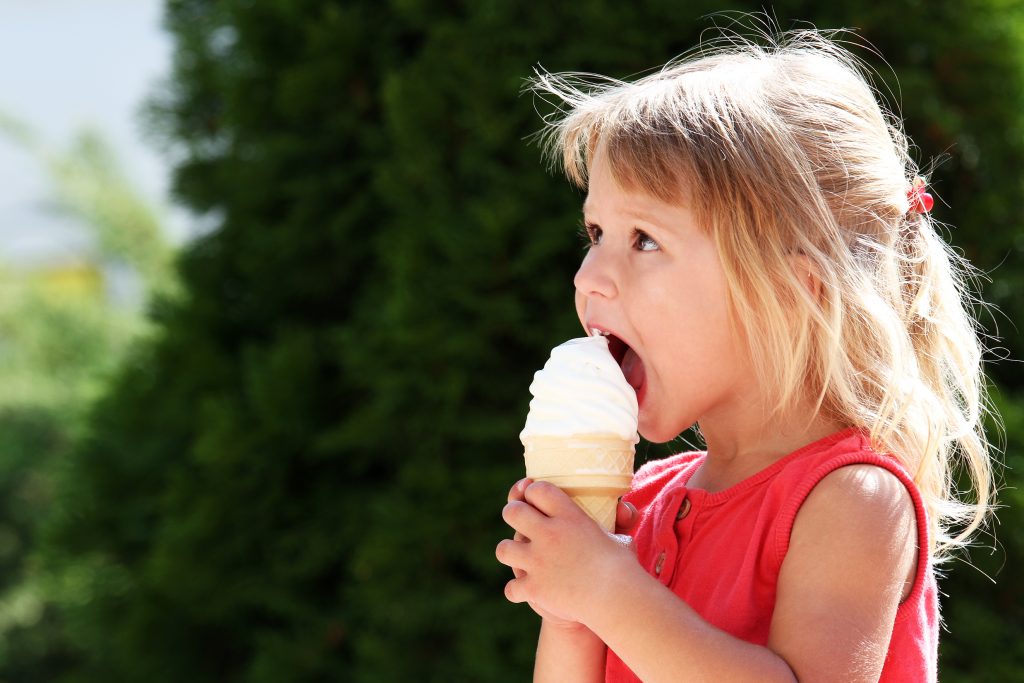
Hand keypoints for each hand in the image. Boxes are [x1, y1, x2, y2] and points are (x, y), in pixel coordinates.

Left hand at [496, 479, 637, 626]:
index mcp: (569, 516)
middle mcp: (549, 534)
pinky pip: (510, 587)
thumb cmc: (623, 567)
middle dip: (513, 514)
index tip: (534, 497)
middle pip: (513, 512)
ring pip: (503, 549)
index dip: (532, 491)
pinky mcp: (533, 587)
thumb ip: (618, 522)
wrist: (618, 599)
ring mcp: (537, 561)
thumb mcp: (621, 538)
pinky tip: (526, 591)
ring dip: (510, 552)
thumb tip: (624, 509)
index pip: (537, 489)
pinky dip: (517, 591)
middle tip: (520, 521)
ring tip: (518, 556)